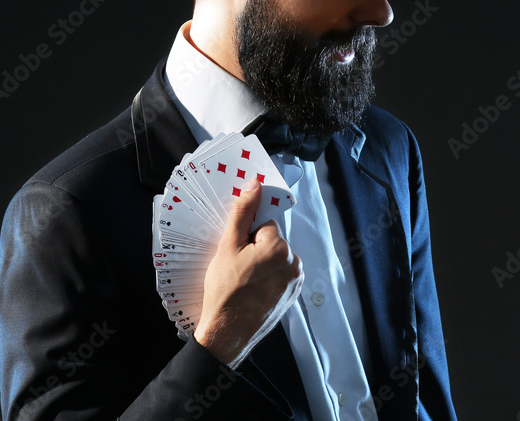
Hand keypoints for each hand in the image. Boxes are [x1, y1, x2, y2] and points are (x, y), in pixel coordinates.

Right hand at [193, 180, 302, 368]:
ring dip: (260, 262)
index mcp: (280, 248)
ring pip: (275, 257)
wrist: (227, 334)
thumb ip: (242, 213)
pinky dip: (266, 277)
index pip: (263, 223)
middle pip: (271, 240)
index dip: (246, 234)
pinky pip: (279, 273)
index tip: (236, 250)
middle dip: (254, 248)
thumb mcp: (227, 247)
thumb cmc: (225, 292)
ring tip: (243, 281)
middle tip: (236, 267)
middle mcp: (294, 263)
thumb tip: (255, 186)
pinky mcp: (292, 294)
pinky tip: (251, 289)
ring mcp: (295, 281)